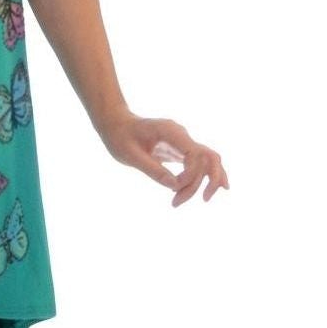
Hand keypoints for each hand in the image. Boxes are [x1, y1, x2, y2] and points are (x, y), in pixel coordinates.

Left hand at [100, 110, 229, 206]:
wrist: (117, 125)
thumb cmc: (120, 137)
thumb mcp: (130, 156)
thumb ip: (152, 169)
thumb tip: (175, 186)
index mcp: (170, 131)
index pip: (195, 153)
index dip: (191, 174)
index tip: (174, 188)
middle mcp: (181, 135)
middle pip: (208, 158)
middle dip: (209, 180)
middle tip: (202, 200)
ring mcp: (183, 142)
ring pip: (207, 162)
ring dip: (202, 183)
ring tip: (179, 202)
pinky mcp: (181, 150)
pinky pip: (199, 164)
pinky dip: (202, 178)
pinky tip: (205, 192)